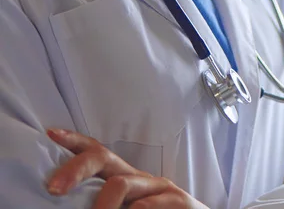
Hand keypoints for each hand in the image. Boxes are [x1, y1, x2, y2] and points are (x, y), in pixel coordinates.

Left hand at [46, 129, 207, 208]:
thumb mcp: (128, 207)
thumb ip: (103, 198)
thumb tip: (67, 202)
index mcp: (124, 179)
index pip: (98, 153)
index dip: (74, 142)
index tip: (51, 134)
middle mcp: (140, 178)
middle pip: (105, 157)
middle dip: (77, 167)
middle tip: (55, 189)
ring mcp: (159, 188)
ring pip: (122, 184)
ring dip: (102, 205)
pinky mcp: (178, 201)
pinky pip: (150, 204)